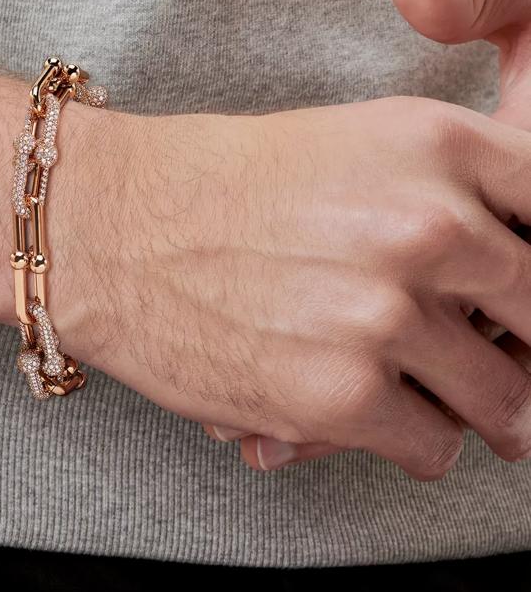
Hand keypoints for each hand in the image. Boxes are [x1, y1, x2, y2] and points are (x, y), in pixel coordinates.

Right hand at [209, 0, 530, 469]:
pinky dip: (403, 439)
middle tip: (478, 351)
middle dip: (516, 344)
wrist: (101, 225)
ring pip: (504, 400)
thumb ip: (448, 190)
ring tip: (406, 380)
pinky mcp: (340, 395)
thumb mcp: (346, 145)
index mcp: (433, 142)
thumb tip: (518, 265)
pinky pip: (434, 449)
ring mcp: (386, 313)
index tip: (510, 292)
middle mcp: (426, 223)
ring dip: (464, 402)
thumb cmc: (211, 182)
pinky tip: (354, 404)